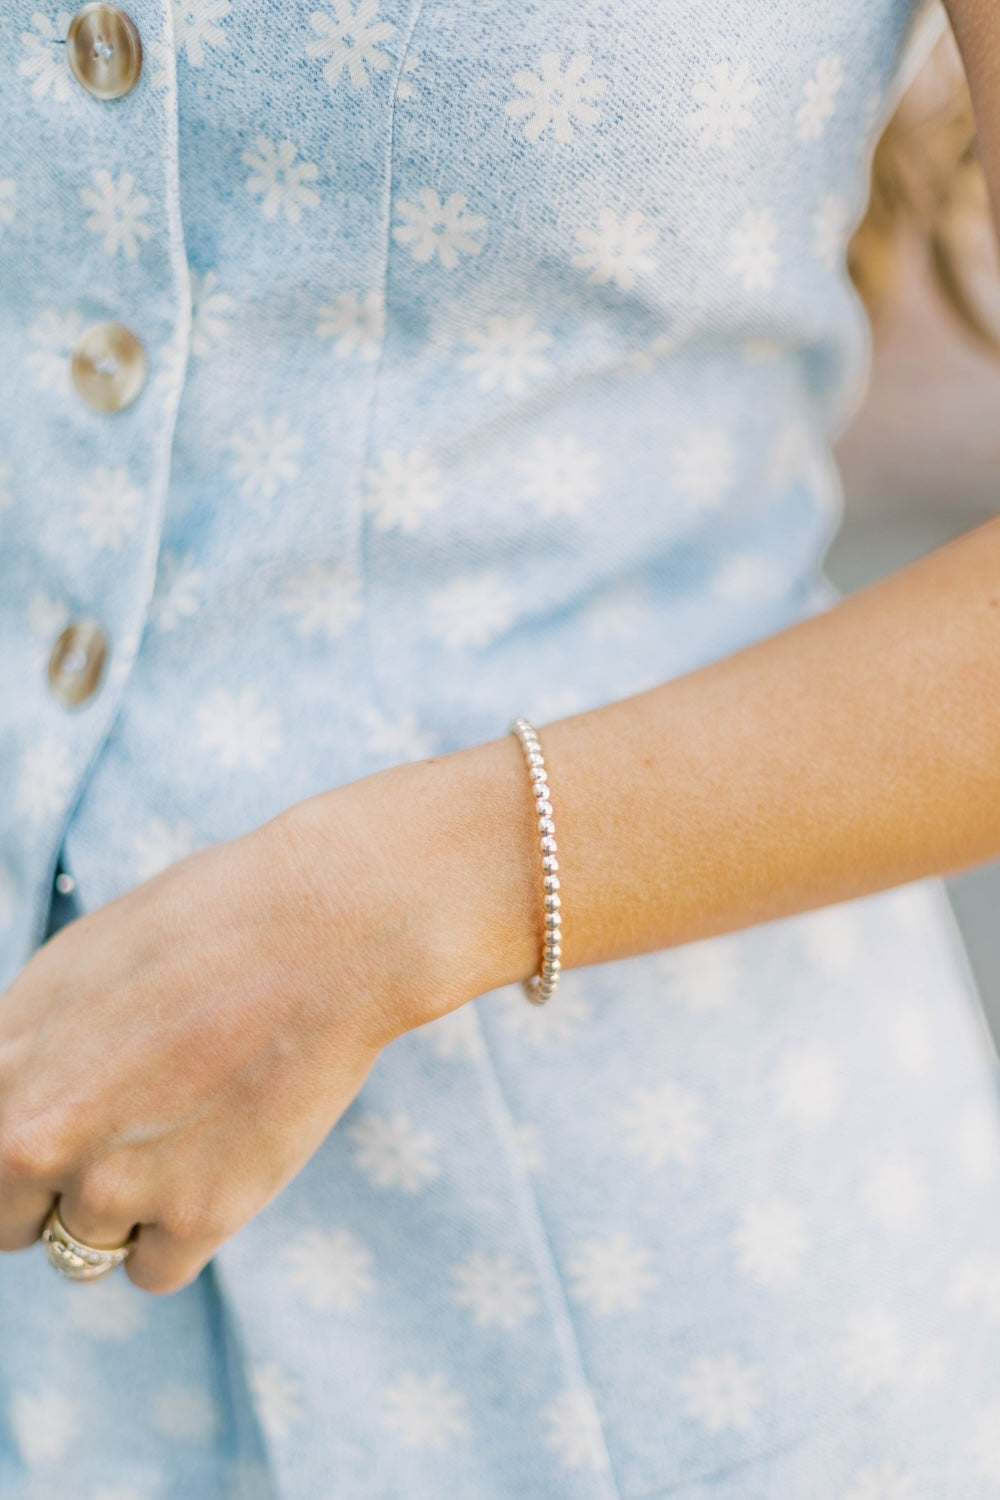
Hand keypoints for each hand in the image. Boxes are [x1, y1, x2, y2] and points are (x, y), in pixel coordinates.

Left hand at [0, 758, 506, 1294]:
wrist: (326, 929)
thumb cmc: (213, 923)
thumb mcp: (81, 963)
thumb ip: (27, 1044)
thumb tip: (17, 1098)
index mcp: (1, 1060)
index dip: (17, 1152)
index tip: (60, 1144)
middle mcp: (35, 1134)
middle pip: (9, 1220)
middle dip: (54, 1193)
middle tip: (123, 1139)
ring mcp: (112, 1182)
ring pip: (82, 1251)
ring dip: (127, 1209)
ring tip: (189, 1130)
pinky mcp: (195, 1216)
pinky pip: (153, 1270)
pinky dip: (183, 1232)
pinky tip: (222, 1159)